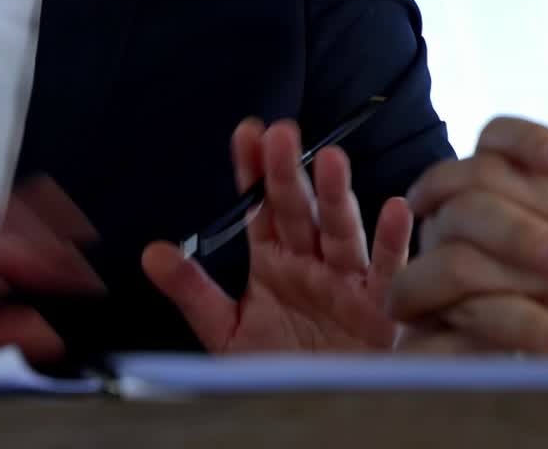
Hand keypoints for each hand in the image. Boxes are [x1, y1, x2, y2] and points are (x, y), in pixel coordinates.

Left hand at [143, 117, 410, 352]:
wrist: (320, 414)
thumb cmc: (278, 369)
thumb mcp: (226, 334)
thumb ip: (193, 292)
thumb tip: (152, 253)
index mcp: (274, 259)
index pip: (260, 207)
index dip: (254, 170)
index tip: (247, 133)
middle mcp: (311, 259)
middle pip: (298, 209)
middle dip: (288, 171)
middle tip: (280, 133)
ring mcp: (346, 277)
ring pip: (341, 227)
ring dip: (336, 194)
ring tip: (330, 159)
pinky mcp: (381, 302)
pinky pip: (387, 268)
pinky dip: (393, 239)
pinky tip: (395, 209)